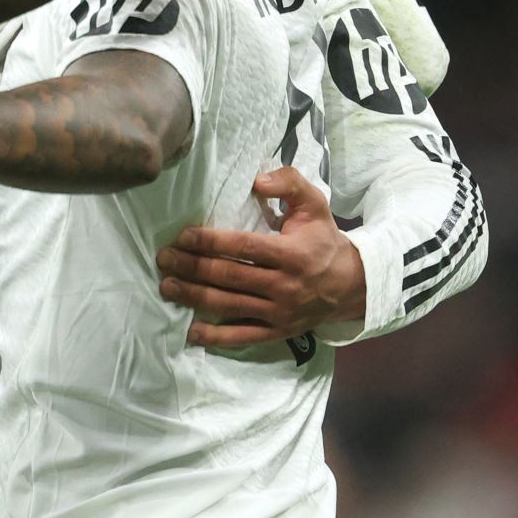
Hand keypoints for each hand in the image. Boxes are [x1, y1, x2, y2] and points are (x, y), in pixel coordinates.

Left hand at [157, 166, 366, 347]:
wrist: (354, 285)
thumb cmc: (323, 241)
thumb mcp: (315, 205)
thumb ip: (289, 184)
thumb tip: (257, 180)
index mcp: (292, 254)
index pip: (244, 247)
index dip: (211, 242)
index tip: (183, 236)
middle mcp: (286, 286)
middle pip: (230, 277)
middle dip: (193, 267)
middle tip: (163, 259)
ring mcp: (281, 312)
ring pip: (231, 305)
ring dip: (195, 297)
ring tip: (166, 286)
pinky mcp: (278, 331)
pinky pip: (244, 337)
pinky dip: (217, 337)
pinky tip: (191, 332)